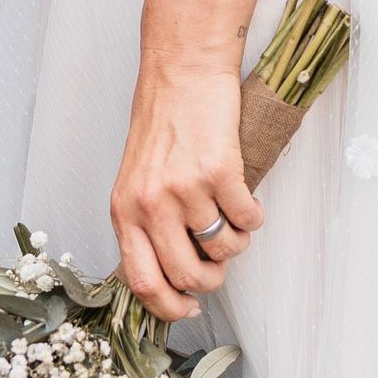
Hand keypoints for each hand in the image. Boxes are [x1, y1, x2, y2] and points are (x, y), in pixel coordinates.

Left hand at [110, 54, 263, 322]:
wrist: (183, 69)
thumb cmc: (162, 121)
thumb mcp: (136, 178)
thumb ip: (145, 224)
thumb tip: (172, 275)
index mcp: (124, 209)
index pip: (141, 281)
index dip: (169, 306)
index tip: (189, 308)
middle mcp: (150, 203)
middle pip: (187, 275)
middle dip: (211, 278)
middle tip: (218, 261)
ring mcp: (185, 188)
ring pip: (223, 249)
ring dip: (235, 242)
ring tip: (232, 217)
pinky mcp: (220, 170)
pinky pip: (247, 219)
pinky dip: (253, 216)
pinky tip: (245, 198)